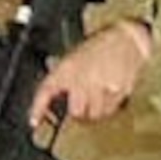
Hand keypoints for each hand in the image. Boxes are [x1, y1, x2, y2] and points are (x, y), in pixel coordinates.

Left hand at [31, 20, 152, 126]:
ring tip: (99, 97)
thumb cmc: (99, 46)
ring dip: (95, 110)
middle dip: (79, 110)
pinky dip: (110, 106)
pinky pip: (111, 109)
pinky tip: (111, 93)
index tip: (34, 121)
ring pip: (94, 114)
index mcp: (67, 68)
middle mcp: (81, 78)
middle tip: (83, 104)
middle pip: (76, 111)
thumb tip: (54, 97)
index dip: (37, 108)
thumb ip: (63, 77)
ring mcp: (101, 86)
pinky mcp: (119, 91)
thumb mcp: (74, 56)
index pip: (45, 91)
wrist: (126, 38)